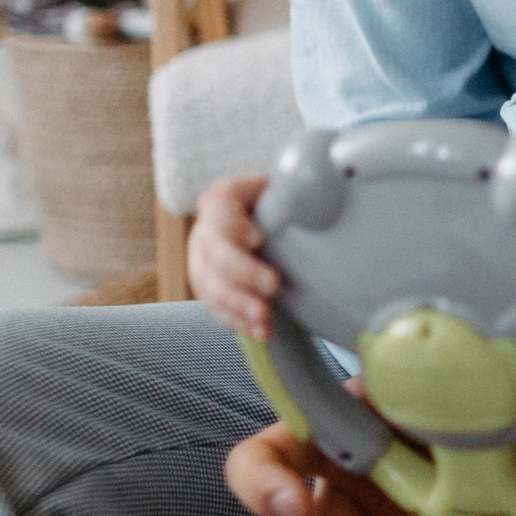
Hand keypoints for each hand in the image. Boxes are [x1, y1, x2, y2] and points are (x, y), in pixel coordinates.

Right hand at [187, 175, 281, 340]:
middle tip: (273, 285)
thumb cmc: (279, 202)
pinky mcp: (210, 291)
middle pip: (214, 254)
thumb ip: (292, 188)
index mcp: (222, 200)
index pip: (217, 207)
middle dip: (242, 273)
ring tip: (266, 320)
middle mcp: (206, 232)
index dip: (232, 225)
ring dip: (238, 305)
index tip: (257, 238)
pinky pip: (218, 310)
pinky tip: (262, 331)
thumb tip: (312, 183)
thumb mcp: (283, 187)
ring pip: (211, 287)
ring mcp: (203, 264)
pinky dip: (240, 323)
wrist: (267, 226)